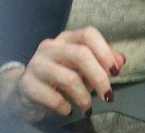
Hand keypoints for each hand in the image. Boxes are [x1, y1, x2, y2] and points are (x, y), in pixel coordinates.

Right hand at [0, 27, 124, 121]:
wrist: (24, 93)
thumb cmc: (58, 79)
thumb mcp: (81, 69)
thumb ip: (101, 63)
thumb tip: (121, 60)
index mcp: (66, 39)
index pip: (88, 34)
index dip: (105, 51)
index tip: (115, 72)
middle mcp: (51, 47)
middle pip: (81, 54)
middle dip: (99, 77)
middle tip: (108, 96)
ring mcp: (37, 64)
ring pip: (69, 78)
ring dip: (84, 97)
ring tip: (87, 107)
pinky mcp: (27, 85)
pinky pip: (53, 97)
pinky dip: (65, 107)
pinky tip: (67, 110)